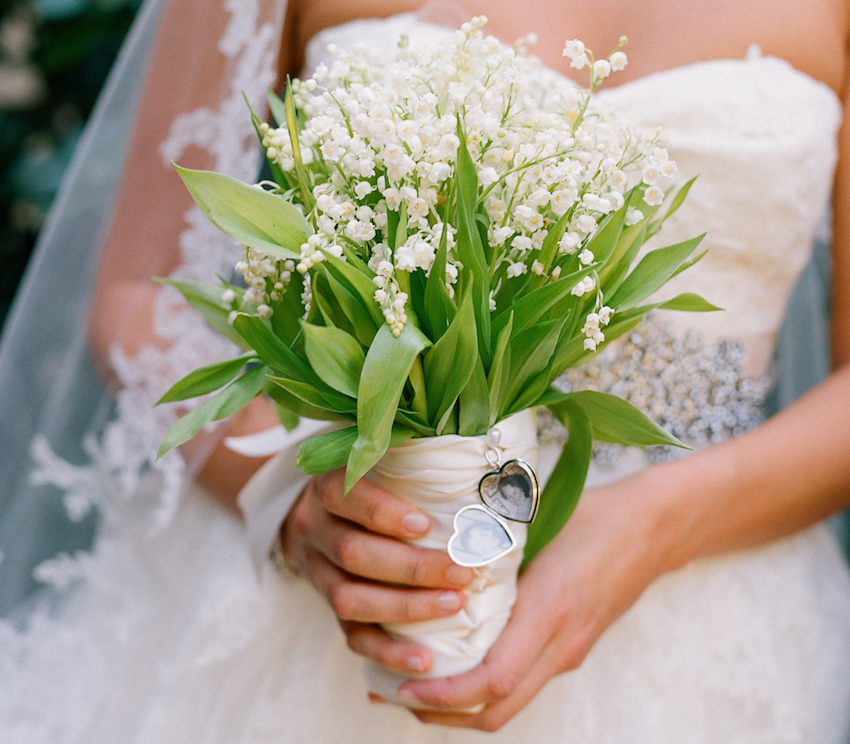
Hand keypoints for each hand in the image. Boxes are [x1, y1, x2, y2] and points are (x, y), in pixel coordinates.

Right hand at [280, 468, 475, 674]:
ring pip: (349, 598)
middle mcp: (315, 529)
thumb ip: (410, 465)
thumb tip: (482, 473)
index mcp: (327, 488)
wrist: (312, 515)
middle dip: (411, 567)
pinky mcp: (327, 606)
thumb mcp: (375, 465)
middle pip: (352, 553)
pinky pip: (352, 636)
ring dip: (405, 607)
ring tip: (453, 605)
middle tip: (462, 572)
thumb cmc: (365, 484)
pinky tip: (425, 660)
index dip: (382, 512)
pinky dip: (388, 651)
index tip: (426, 525)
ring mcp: (316, 571)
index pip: (345, 496)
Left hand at [394, 474, 676, 729]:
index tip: (404, 688)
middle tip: (394, 692)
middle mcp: (561, 644)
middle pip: (498, 710)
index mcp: (549, 610)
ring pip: (510, 703)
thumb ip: (491, 545)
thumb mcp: (538, 522)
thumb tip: (432, 552)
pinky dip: (485, 687)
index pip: (493, 679)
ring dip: (461, 707)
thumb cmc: (594, 516)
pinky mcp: (572, 648)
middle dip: (441, 714)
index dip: (444, 695)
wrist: (654, 529)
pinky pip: (524, 682)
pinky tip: (459, 662)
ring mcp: (569, 652)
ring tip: (416, 686)